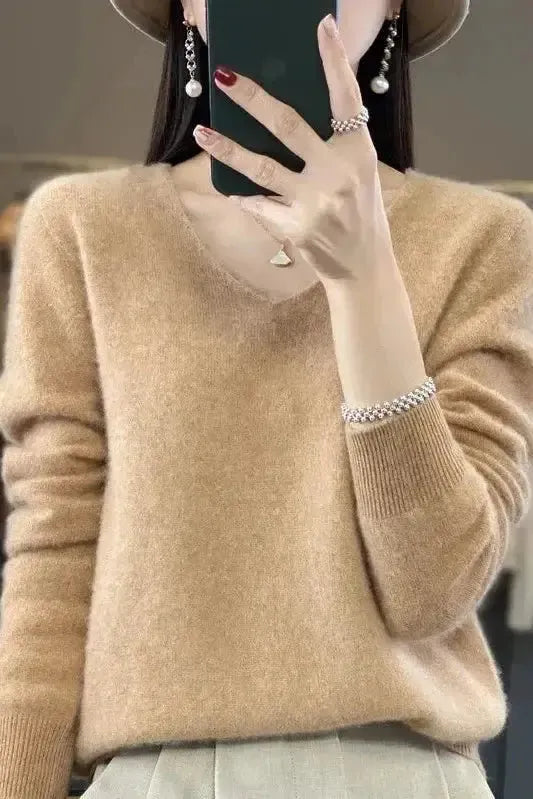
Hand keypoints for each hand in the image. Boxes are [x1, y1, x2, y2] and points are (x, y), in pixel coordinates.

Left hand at [192, 13, 395, 285]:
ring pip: (261, 167)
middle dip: (252, 98)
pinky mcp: (295, 229)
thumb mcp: (359, 171)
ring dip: (226, 148)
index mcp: (358, 152)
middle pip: (288, 125)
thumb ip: (333, 142)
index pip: (345, 98)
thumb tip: (287, 108)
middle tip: (225, 76)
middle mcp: (338, 174)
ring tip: (202, 132)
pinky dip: (242, 195)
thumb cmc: (359, 211)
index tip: (321, 26)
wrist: (363, 266)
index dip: (334, 61)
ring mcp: (315, 203)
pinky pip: (258, 205)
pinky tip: (228, 187)